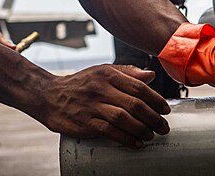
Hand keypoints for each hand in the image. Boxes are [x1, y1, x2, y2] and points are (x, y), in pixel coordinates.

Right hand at [38, 64, 170, 147]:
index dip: (155, 99)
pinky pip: (110, 131)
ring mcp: (92, 106)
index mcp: (107, 74)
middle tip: (163, 126)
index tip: (166, 109)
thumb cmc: (80, 84)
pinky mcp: (85, 122)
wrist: (49, 96)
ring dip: (142, 129)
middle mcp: (101, 88)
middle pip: (134, 104)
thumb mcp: (102, 71)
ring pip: (124, 118)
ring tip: (151, 135)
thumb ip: (127, 73)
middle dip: (153, 117)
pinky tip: (135, 143)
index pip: (138, 86)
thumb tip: (151, 76)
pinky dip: (126, 138)